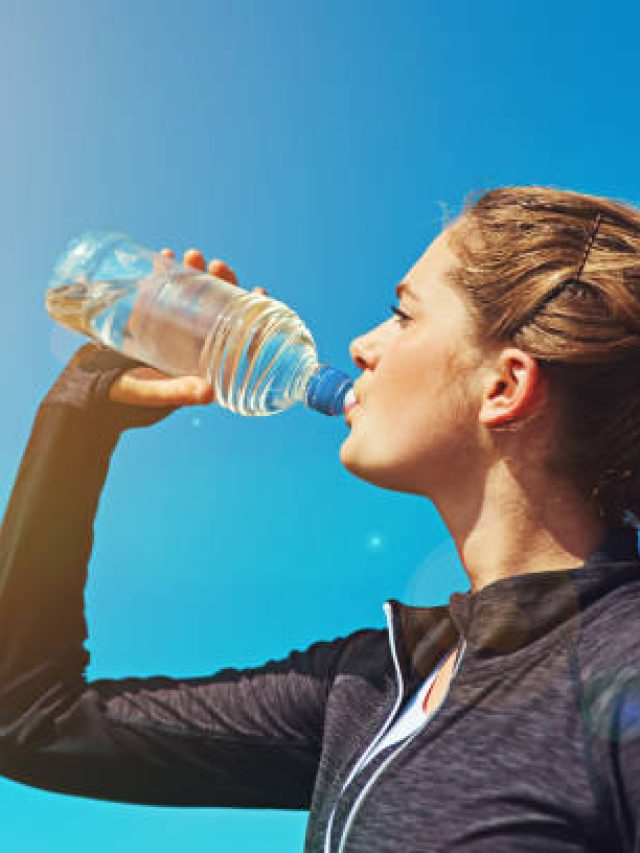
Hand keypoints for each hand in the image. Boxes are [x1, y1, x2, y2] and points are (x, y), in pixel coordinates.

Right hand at [108, 248, 267, 407]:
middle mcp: (193, 345)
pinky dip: (164, 273)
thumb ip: (180, 393)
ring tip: (190, 255)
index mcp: (205, 363)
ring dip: (194, 273)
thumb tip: (209, 394)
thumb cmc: (128, 401)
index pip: (237, 335)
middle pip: (218, 308)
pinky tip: (165, 256)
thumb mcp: (157, 395)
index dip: (252, 314)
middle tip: (216, 265)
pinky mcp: (150, 319)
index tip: (258, 290)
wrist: (92, 393)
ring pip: (192, 296)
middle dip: (222, 283)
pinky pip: (162, 291)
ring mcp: (172, 330)